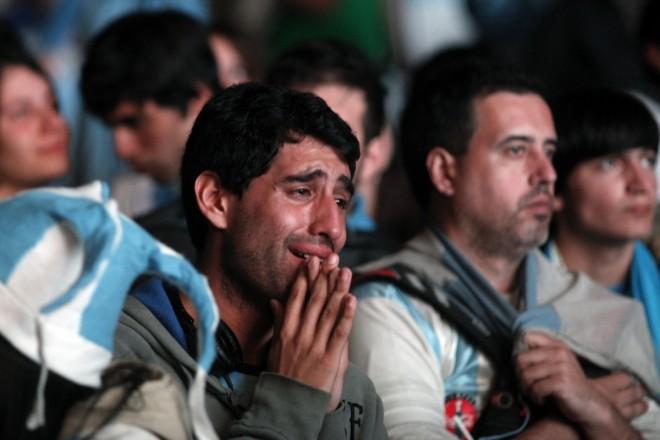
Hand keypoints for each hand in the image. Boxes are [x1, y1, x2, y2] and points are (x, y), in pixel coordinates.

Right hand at [268, 255, 355, 412]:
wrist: (287, 404)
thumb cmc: (282, 375)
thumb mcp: (274, 346)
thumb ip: (278, 322)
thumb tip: (274, 301)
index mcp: (286, 330)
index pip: (296, 298)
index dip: (306, 278)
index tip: (312, 260)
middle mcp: (299, 334)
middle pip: (313, 300)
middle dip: (324, 276)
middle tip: (332, 257)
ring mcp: (314, 345)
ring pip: (328, 312)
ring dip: (337, 289)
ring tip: (344, 271)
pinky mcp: (328, 358)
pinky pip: (339, 333)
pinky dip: (346, 315)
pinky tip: (351, 299)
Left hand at [515, 332, 638, 438]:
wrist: (590, 405)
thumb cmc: (566, 385)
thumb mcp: (555, 364)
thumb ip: (539, 354)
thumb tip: (514, 353)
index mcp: (557, 345)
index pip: (527, 336)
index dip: (520, 352)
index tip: (525, 366)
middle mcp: (560, 352)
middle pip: (521, 358)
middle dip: (520, 375)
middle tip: (529, 385)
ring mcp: (562, 366)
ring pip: (526, 375)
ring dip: (527, 388)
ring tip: (536, 393)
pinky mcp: (562, 381)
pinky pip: (536, 388)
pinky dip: (536, 397)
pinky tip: (543, 399)